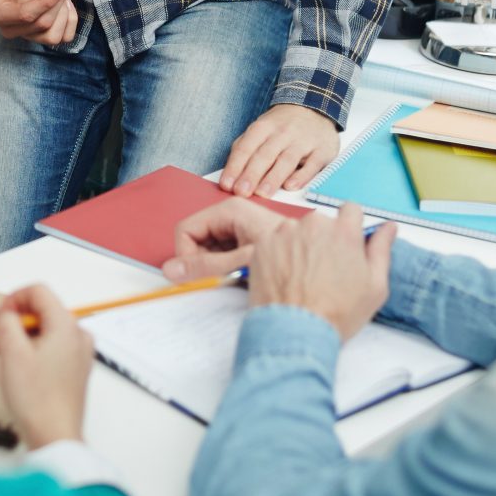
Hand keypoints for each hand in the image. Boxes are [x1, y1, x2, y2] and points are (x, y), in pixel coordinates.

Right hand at [0, 0, 77, 44]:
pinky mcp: (42, 36)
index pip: (25, 15)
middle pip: (42, 25)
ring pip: (53, 36)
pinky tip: (64, 4)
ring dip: (63, 13)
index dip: (46, 2)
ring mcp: (26, 35)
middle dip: (56, 3)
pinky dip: (70, 20)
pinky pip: (64, 37)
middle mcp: (9, 29)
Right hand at [0, 284, 92, 447]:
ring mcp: (80, 352)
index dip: (14, 299)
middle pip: (44, 309)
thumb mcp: (11, 351)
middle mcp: (79, 335)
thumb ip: (6, 320)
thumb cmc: (37, 399)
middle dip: (18, 318)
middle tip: (0, 337)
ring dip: (26, 334)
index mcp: (66, 325)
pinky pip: (54, 345)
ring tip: (9, 355)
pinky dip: (36, 348)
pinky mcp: (77, 367)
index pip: (38, 291)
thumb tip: (6, 312)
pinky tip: (23, 366)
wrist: (55, 435)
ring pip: (47, 328)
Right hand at [161, 197, 289, 280]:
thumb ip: (205, 267)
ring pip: (214, 250)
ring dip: (219, 269)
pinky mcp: (256, 244)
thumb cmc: (294, 267)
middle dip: (204, 263)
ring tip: (240, 281)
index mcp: (233, 211)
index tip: (195, 278)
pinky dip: (232, 271)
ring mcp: (247, 230)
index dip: (185, 256)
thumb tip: (169, 270)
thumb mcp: (243, 264)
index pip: (187, 230)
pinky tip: (250, 280)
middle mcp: (239, 216)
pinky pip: (230, 256)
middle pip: (200, 240)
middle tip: (221, 282)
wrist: (325, 284)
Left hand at [221, 102, 338, 195]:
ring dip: (273, 177)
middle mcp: (283, 133)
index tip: (226, 185)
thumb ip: (244, 148)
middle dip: (251, 174)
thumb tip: (230, 174)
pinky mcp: (323, 150)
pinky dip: (301, 176)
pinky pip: (312, 164)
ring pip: (287, 160)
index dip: (235, 166)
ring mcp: (304, 141)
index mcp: (263, 127)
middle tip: (241, 192)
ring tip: (262, 193)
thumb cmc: (281, 126)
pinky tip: (290, 186)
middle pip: (265, 155)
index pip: (246, 148)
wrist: (315, 108)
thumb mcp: (261, 130)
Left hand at [245, 202, 395, 340]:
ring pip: (296, 230)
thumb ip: (381, 250)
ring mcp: (285, 232)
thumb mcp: (375, 286)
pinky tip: (285, 277)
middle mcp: (313, 225)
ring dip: (300, 245)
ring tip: (302, 276)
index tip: (346, 242)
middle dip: (324, 239)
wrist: (295, 332)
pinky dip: (278, 254)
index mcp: (344, 232)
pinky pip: (274, 241)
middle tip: (324, 269)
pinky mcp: (263, 243)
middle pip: (322, 222)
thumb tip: (388, 228)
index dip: (350, 226)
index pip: (351, 210)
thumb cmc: (337, 314)